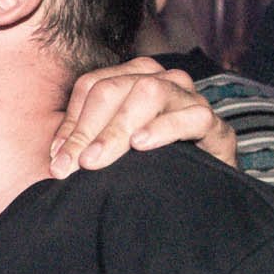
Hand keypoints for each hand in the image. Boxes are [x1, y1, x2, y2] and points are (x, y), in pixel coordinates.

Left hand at [49, 57, 235, 176]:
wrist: (203, 194)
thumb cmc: (150, 169)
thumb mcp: (110, 153)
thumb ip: (84, 146)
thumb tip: (57, 159)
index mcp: (131, 78)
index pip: (91, 87)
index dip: (71, 123)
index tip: (58, 160)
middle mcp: (161, 80)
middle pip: (113, 89)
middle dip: (88, 130)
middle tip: (74, 166)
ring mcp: (189, 99)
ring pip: (148, 92)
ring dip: (117, 129)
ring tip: (98, 159)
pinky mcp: (217, 126)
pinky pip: (191, 116)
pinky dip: (164, 128)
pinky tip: (142, 144)